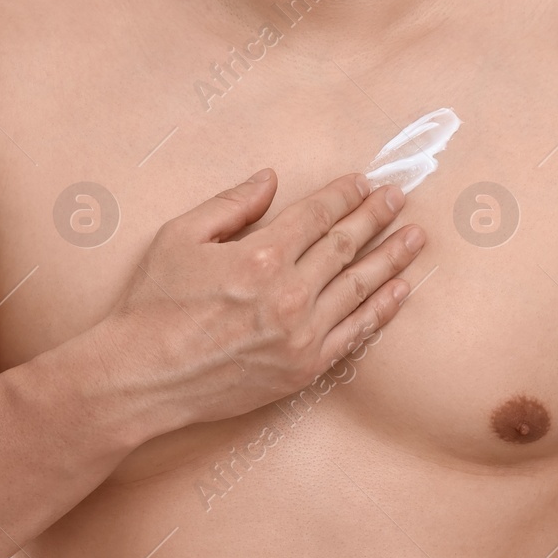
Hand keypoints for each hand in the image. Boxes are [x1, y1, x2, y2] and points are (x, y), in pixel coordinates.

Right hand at [104, 169, 423, 427]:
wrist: (142, 377)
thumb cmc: (154, 304)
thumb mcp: (181, 235)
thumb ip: (232, 203)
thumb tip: (271, 179)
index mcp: (260, 255)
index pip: (317, 215)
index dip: (344, 194)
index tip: (364, 182)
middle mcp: (288, 293)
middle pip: (345, 244)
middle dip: (377, 216)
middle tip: (400, 198)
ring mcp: (301, 334)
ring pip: (360, 286)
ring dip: (392, 258)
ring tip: (416, 238)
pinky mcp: (304, 368)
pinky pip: (355, 332)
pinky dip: (382, 309)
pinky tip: (399, 290)